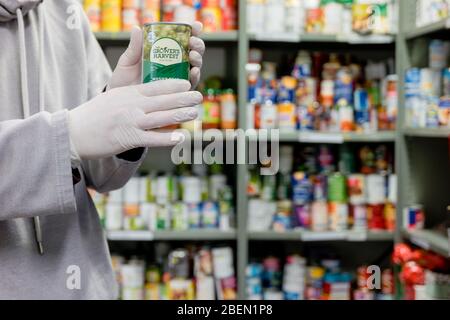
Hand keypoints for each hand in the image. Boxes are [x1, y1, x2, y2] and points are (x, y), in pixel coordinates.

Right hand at [68, 80, 201, 159]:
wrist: (75, 132)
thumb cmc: (94, 115)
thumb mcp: (112, 96)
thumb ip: (130, 93)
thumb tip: (147, 91)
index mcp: (128, 93)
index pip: (156, 86)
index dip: (174, 84)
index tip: (187, 83)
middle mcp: (132, 105)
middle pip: (164, 100)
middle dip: (184, 98)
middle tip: (199, 97)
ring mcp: (131, 122)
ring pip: (162, 117)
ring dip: (181, 114)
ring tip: (195, 113)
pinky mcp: (129, 138)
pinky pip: (153, 138)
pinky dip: (167, 138)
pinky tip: (180, 137)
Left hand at [107, 22, 204, 89]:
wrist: (121, 102)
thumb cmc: (124, 80)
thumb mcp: (128, 61)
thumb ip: (134, 47)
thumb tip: (136, 28)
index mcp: (164, 53)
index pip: (182, 39)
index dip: (192, 31)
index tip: (196, 26)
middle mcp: (174, 65)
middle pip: (192, 52)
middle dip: (197, 45)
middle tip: (193, 41)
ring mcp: (177, 79)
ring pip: (195, 66)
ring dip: (198, 59)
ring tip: (193, 55)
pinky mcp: (178, 93)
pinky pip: (190, 85)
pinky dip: (195, 77)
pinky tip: (193, 72)